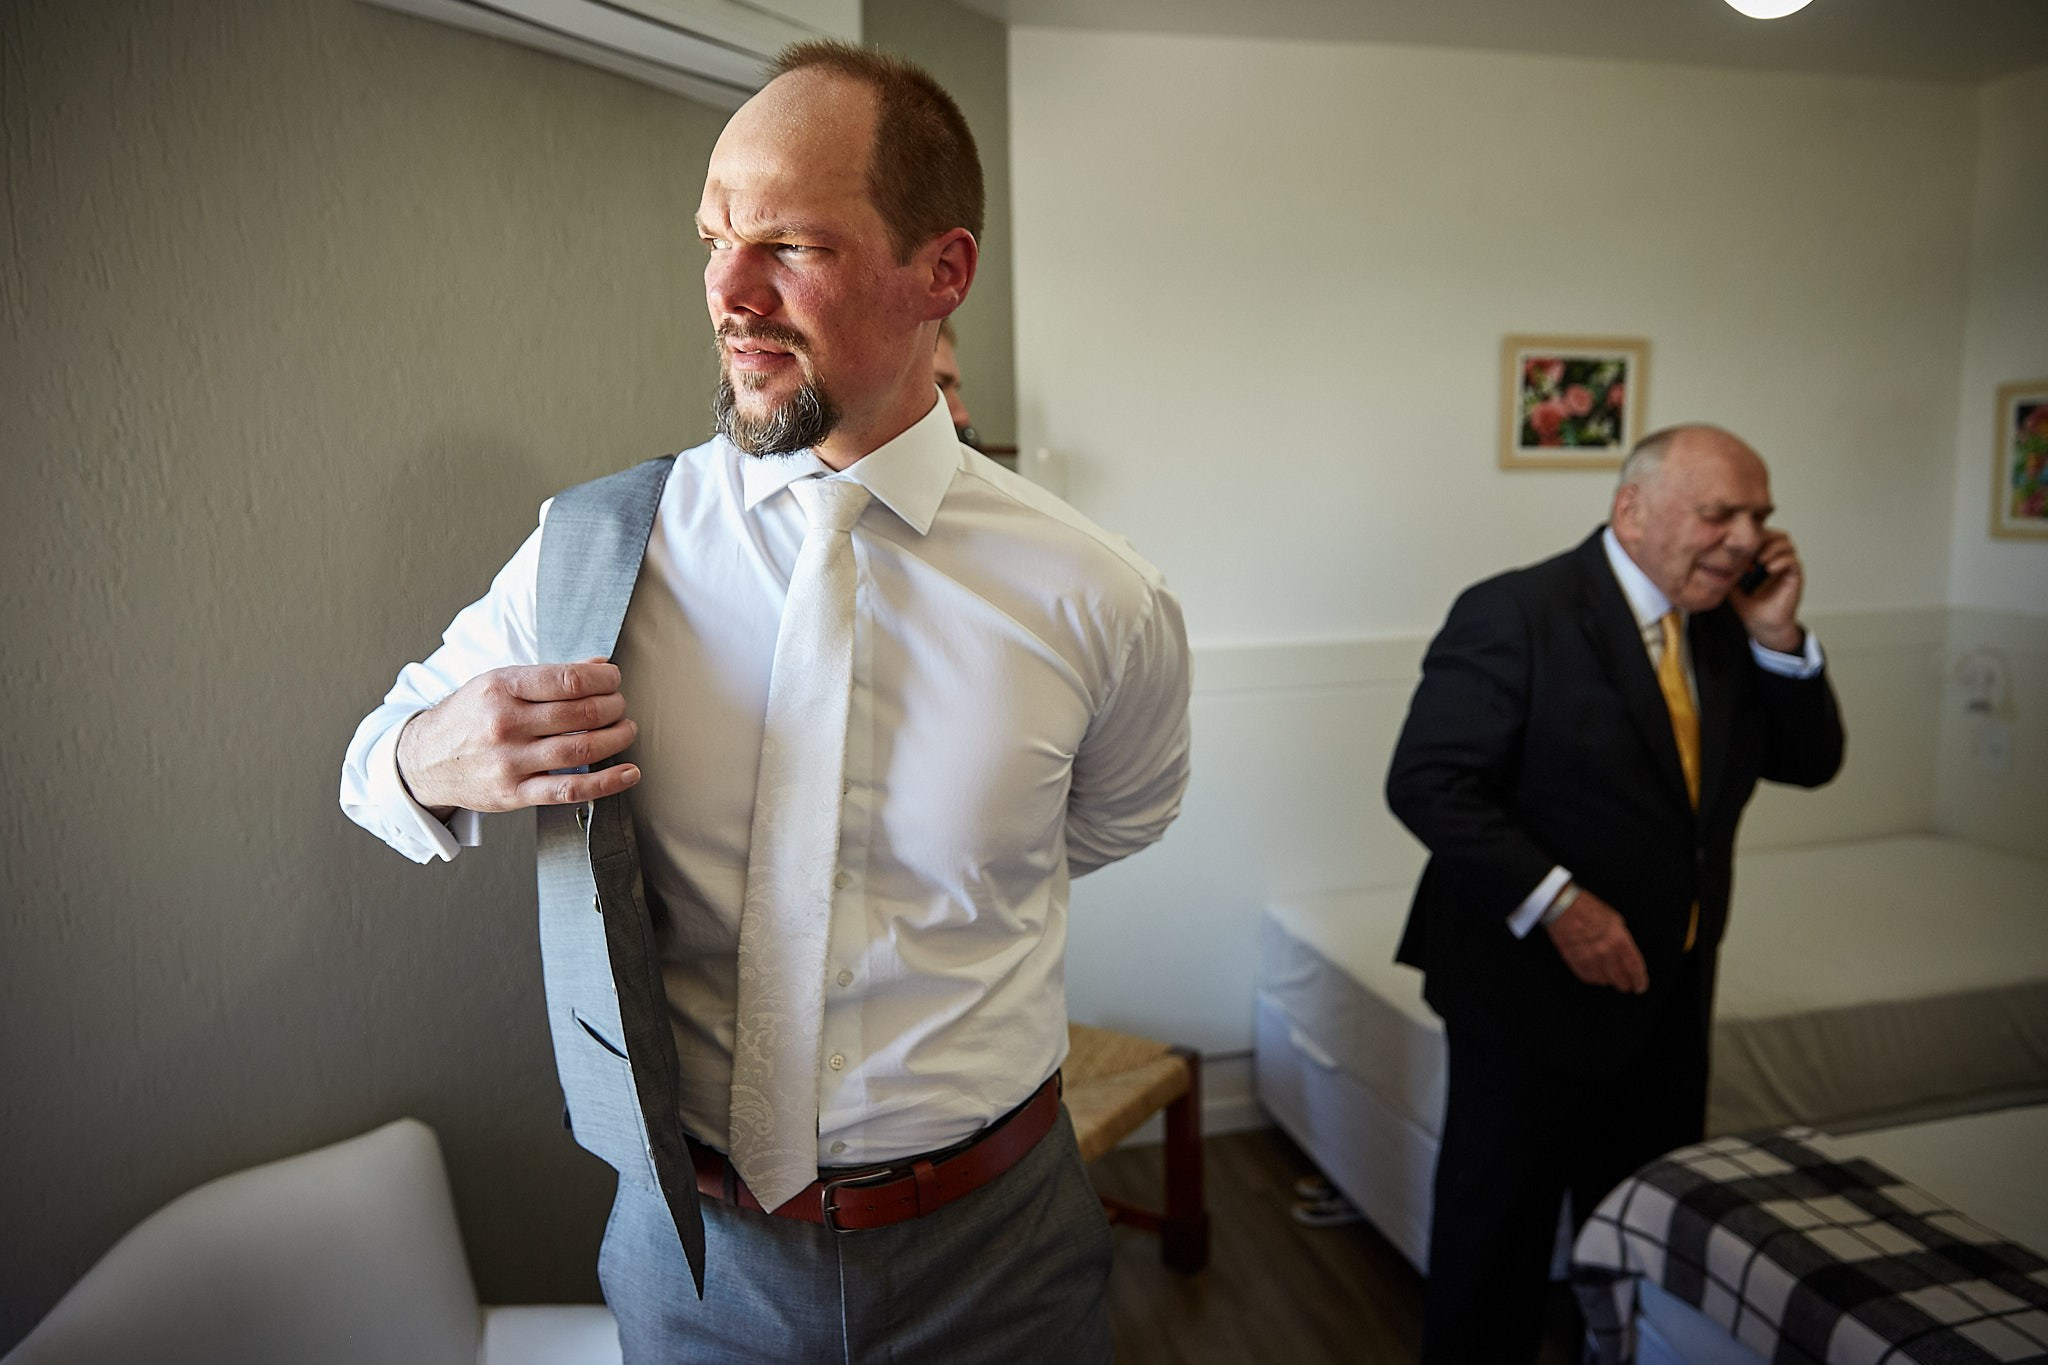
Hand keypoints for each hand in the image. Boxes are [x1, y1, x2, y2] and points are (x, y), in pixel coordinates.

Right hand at [395, 658, 640, 816]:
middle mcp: (505, 724)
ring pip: (581, 750)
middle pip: (581, 715)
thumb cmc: (468, 717)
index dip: (603, 680)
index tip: (614, 680)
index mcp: (501, 688)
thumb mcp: (497, 683)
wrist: (423, 760)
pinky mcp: (513, 794)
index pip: (568, 680)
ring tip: (625, 730)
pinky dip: (606, 783)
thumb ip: (548, 677)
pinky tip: (628, 772)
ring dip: (616, 738)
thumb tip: (599, 667)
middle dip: (613, 707)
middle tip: (620, 705)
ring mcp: (510, 761)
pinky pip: (569, 790)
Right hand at [1544, 889, 1647, 993]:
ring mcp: (1589, 957)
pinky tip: (1596, 975)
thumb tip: (1626, 955)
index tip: (1640, 986)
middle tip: (1626, 986)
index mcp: (1619, 940)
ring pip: (1603, 980)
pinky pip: (1587, 977)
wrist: (1562, 905)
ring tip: (1610, 978)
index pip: (1634, 968)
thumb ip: (1622, 940)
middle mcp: (1605, 951)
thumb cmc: (1588, 908)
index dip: (1639, 980)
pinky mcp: (1574, 960)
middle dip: (1625, 984)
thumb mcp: (1615, 920)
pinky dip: (1593, 978)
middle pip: (1619, 978)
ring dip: (1608, 980)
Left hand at [1731, 528, 1805, 653]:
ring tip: (1760, 560)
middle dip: (1764, 537)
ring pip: (1786, 543)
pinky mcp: (1794, 577)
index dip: (1753, 533)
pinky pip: (1793, 561)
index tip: (1739, 542)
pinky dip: (1781, 561)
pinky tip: (1769, 569)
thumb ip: (1725, 569)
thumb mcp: (1730, 583)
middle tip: (1751, 548)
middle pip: (1776, 534)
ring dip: (1772, 548)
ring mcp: (1786, 567)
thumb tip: (1709, 556)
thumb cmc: (1748, 606)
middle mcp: (1776, 559)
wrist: (1761, 626)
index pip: (1762, 534)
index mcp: (1762, 557)